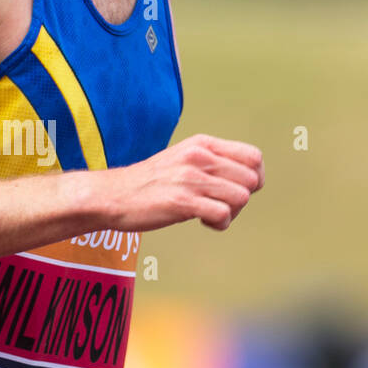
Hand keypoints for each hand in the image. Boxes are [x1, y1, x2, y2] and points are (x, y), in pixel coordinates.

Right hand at [109, 133, 264, 232]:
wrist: (113, 195)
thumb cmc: (151, 182)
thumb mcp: (184, 158)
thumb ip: (213, 162)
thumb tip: (248, 178)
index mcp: (202, 144)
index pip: (254, 157)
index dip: (253, 178)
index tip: (235, 190)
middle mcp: (199, 157)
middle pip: (251, 180)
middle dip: (242, 199)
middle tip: (220, 205)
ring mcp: (190, 179)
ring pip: (241, 197)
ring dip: (231, 213)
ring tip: (209, 213)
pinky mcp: (182, 202)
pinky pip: (223, 214)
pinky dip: (219, 223)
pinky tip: (202, 221)